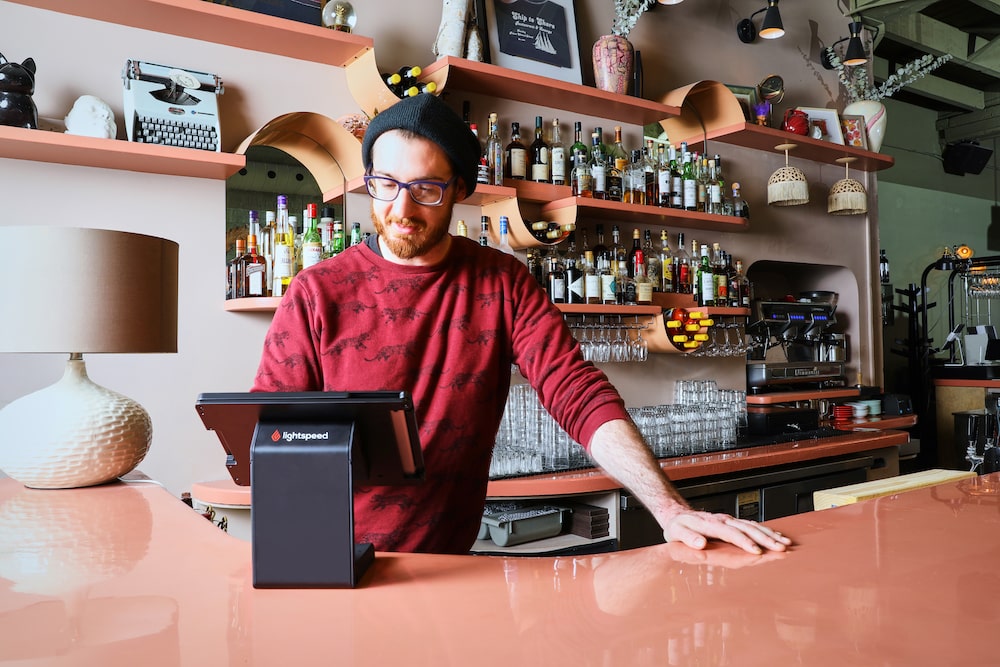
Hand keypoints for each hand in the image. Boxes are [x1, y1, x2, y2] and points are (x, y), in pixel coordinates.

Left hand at [663, 510, 791, 553]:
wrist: (678, 515)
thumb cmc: (677, 527)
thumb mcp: (676, 533)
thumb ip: (688, 538)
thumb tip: (700, 543)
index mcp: (710, 524)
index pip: (731, 533)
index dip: (744, 542)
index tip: (756, 550)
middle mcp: (723, 520)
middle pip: (747, 528)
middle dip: (765, 538)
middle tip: (780, 548)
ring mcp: (729, 520)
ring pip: (753, 526)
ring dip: (769, 534)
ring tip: (785, 543)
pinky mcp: (732, 522)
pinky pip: (751, 525)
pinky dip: (765, 530)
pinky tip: (776, 536)